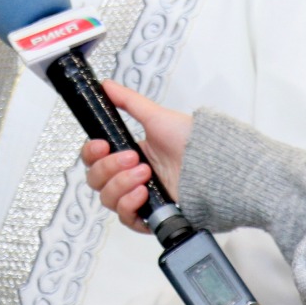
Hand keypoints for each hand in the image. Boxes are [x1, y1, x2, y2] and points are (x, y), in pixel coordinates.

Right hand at [80, 81, 192, 231]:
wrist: (214, 165)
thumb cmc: (192, 142)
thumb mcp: (156, 117)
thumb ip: (128, 101)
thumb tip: (107, 86)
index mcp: (128, 154)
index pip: (93, 159)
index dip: (91, 154)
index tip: (102, 145)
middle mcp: (130, 177)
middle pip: (95, 180)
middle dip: (110, 167)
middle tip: (133, 157)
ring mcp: (139, 197)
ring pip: (107, 198)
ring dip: (121, 184)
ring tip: (145, 173)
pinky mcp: (150, 216)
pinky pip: (125, 218)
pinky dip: (129, 205)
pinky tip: (143, 192)